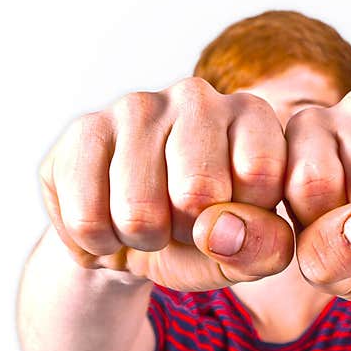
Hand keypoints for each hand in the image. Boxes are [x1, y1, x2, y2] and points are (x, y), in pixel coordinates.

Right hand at [39, 77, 293, 289]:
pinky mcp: (84, 129)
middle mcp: (198, 96)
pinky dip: (101, 241)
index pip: (262, 172)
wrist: (127, 238)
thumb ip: (265, 248)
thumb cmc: (203, 237)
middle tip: (183, 224)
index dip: (243, 220)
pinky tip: (109, 220)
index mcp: (252, 115)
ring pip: (139, 211)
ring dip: (143, 240)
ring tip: (148, 223)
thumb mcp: (248, 253)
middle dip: (188, 232)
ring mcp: (137, 106)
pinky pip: (88, 217)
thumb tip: (222, 229)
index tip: (232, 217)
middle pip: (198, 190)